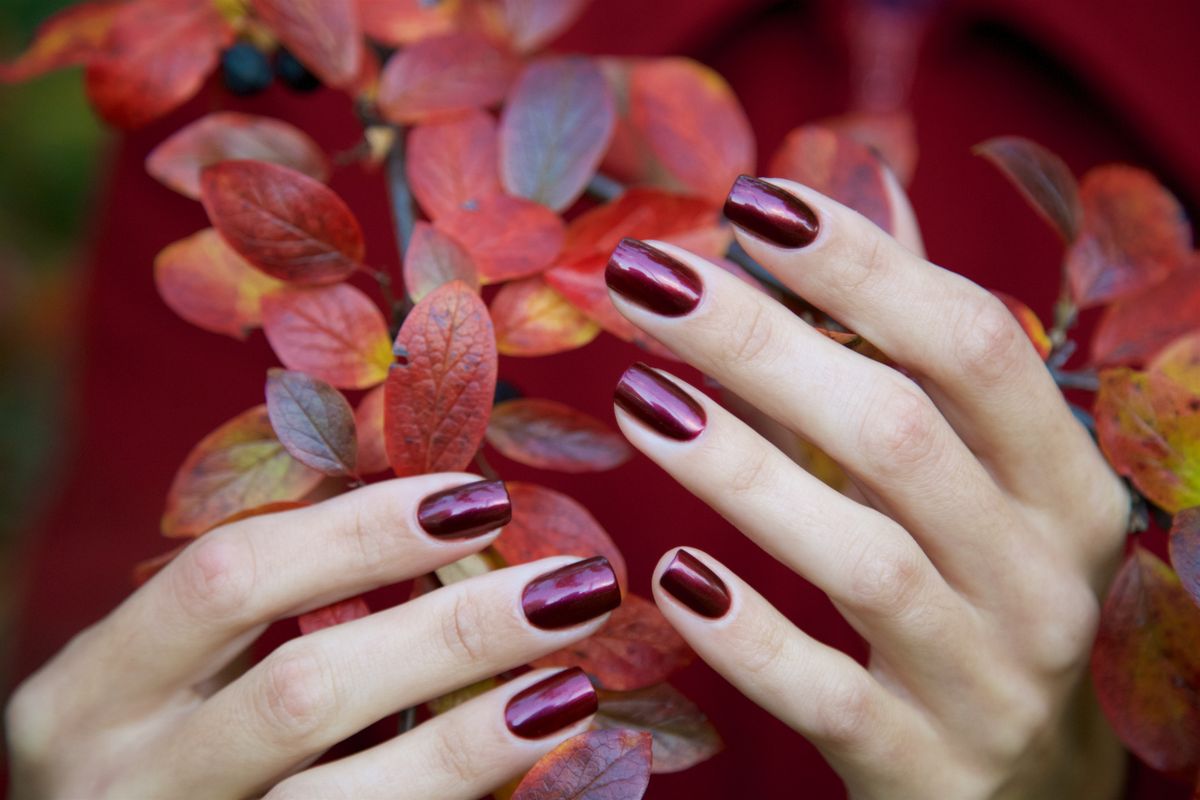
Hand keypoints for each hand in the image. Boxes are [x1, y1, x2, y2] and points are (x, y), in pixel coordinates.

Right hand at [5, 475, 618, 798]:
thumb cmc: (168, 755)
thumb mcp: (182, 681)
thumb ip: (272, 601)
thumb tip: (432, 502)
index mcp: (94, 696)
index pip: (227, 577)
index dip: (359, 529)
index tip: (477, 496)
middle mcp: (123, 785)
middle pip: (302, 692)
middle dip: (451, 630)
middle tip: (570, 584)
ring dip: (470, 736)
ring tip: (572, 684)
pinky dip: (462, 796)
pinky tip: (534, 758)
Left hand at [604, 176, 1130, 798]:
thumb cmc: (983, 604)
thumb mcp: (984, 484)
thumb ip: (922, 349)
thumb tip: (870, 191)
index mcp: (1065, 488)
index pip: (972, 345)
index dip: (863, 264)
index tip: (752, 202)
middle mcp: (1044, 578)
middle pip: (900, 433)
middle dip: (764, 343)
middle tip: (649, 278)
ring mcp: (990, 679)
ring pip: (864, 559)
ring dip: (741, 469)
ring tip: (637, 397)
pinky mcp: (923, 766)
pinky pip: (826, 696)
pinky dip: (747, 634)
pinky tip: (670, 575)